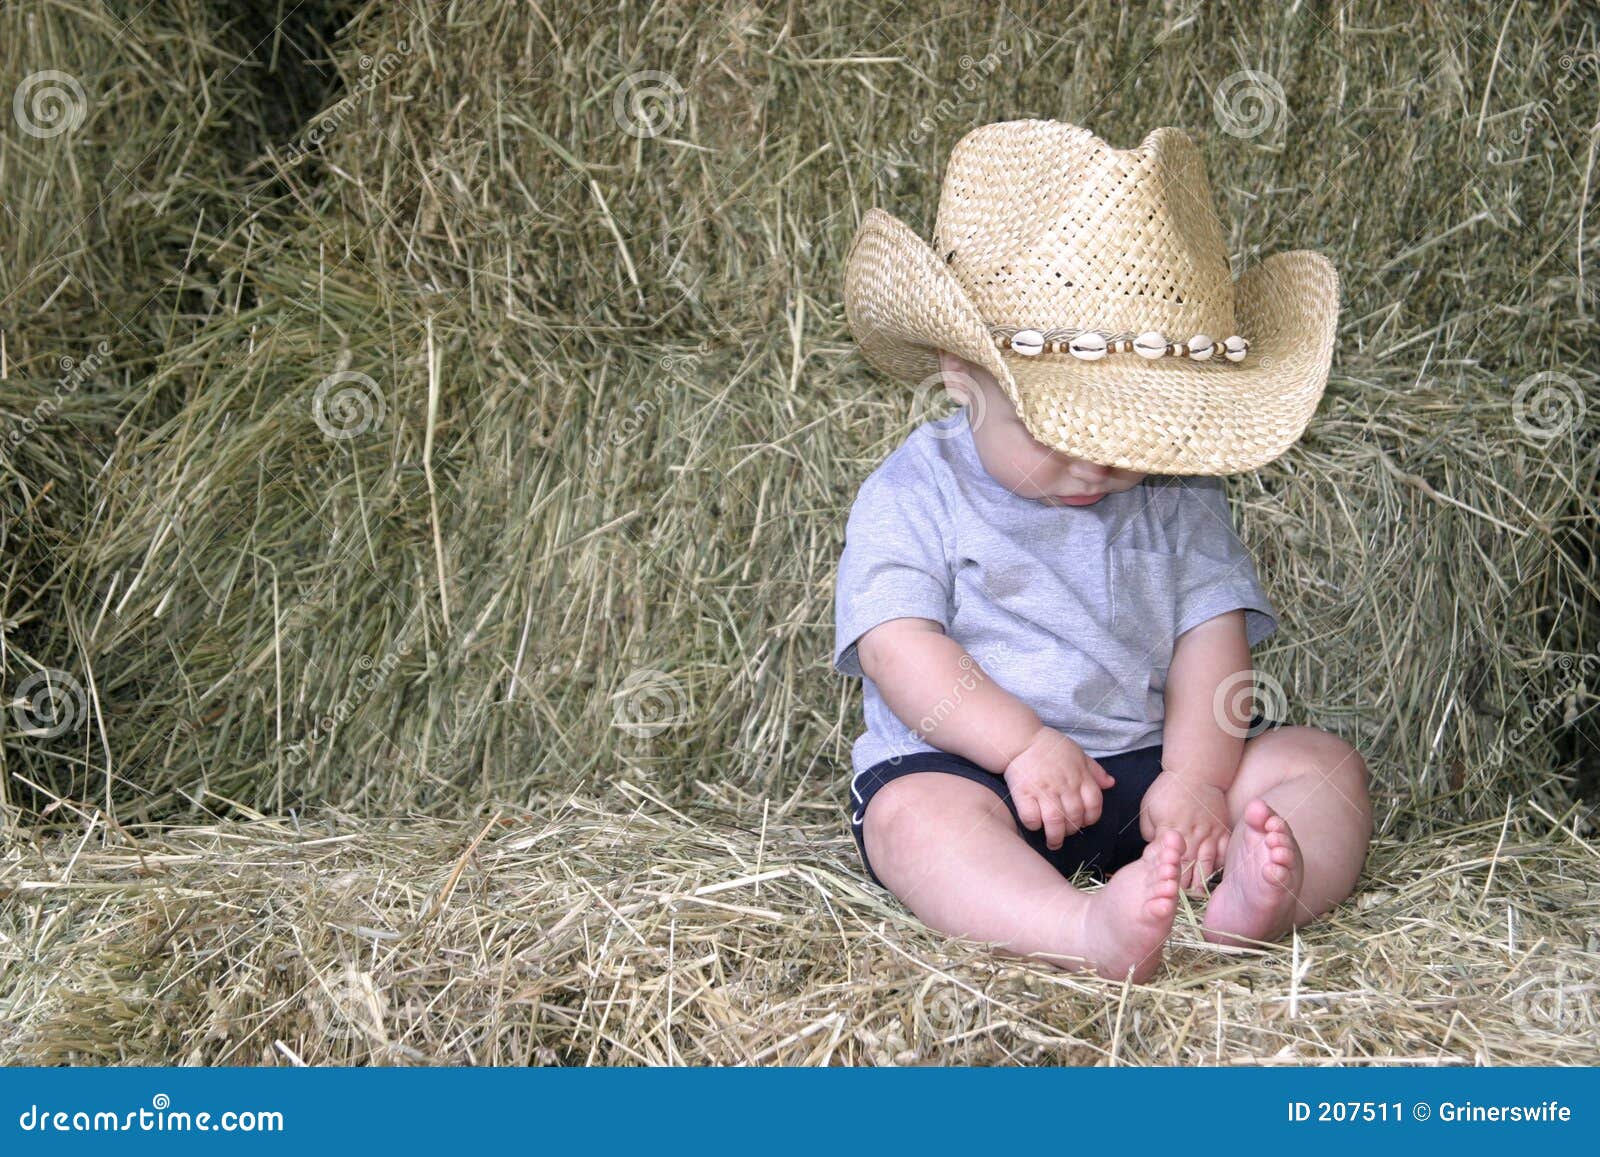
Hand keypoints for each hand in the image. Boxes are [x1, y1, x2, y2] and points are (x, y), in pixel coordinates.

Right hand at [1002, 727, 1115, 849]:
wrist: (1021, 738)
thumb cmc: (1050, 746)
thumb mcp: (1078, 753)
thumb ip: (1095, 770)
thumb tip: (1110, 784)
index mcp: (1080, 776)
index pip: (1094, 805)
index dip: (1091, 818)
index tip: (1084, 822)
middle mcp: (1064, 785)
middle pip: (1075, 817)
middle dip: (1072, 830)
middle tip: (1065, 833)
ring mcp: (1043, 790)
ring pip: (1055, 822)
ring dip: (1055, 837)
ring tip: (1053, 842)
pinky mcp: (1023, 793)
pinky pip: (1031, 817)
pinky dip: (1035, 825)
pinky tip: (1036, 825)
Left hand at [1139, 771, 1231, 891]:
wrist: (1196, 772)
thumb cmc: (1168, 790)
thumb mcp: (1149, 808)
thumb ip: (1150, 832)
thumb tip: (1153, 852)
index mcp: (1171, 829)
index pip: (1168, 860)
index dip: (1166, 878)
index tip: (1163, 894)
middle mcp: (1192, 834)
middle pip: (1188, 867)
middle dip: (1184, 887)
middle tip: (1181, 905)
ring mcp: (1210, 833)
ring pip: (1207, 864)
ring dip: (1201, 883)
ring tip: (1197, 899)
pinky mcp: (1223, 831)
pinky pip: (1223, 854)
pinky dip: (1219, 868)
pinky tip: (1216, 881)